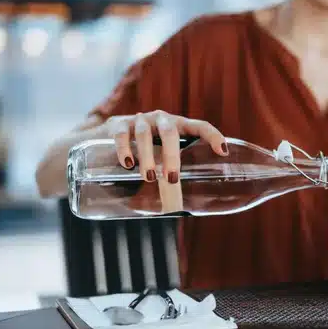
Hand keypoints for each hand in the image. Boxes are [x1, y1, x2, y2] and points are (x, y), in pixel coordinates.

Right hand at [104, 110, 227, 182]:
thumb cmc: (144, 152)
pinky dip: (124, 148)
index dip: (213, 136)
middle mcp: (161, 119)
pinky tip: (127, 163)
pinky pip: (122, 134)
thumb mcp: (161, 159)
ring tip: (147, 177)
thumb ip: (169, 176)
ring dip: (147, 156)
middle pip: (170, 132)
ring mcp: (140, 119)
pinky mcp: (118, 123)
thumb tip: (177, 208)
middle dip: (171, 156)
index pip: (200, 126)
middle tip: (171, 179)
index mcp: (178, 127)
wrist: (104, 136)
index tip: (223, 152)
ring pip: (145, 134)